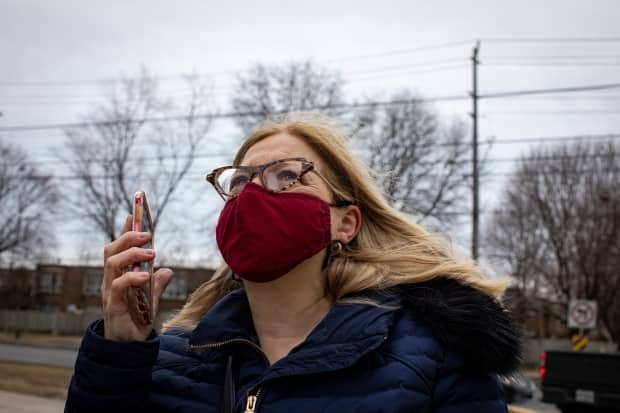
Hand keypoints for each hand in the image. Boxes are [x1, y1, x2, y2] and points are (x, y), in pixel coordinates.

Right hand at [102, 215, 173, 340]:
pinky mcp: (114, 306)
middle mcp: (111, 282)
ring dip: (132, 253)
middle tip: (148, 234)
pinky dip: (132, 277)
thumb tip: (168, 270)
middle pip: (111, 251)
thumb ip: (157, 284)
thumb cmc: (136, 322)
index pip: (117, 249)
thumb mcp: (151, 300)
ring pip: (112, 264)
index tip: (132, 214)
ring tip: (151, 253)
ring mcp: (110, 293)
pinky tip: (146, 275)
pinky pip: (118, 286)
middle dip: (128, 236)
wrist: (128, 350)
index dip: (123, 231)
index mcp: (118, 277)